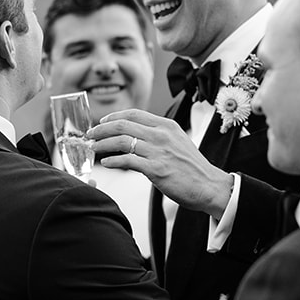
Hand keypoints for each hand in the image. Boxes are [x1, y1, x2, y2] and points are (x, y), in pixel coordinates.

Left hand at [89, 109, 233, 218]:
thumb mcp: (177, 142)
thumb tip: (135, 137)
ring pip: (121, 141)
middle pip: (123, 125)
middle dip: (101, 129)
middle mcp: (161, 135)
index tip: (102, 122)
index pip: (134, 113)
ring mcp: (158, 152)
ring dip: (103, 144)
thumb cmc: (192, 168)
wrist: (209, 186)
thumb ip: (158, 137)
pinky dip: (113, 160)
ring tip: (93, 148)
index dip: (114, 116)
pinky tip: (106, 163)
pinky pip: (127, 161)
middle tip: (90, 135)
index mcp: (167, 126)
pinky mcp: (156, 170)